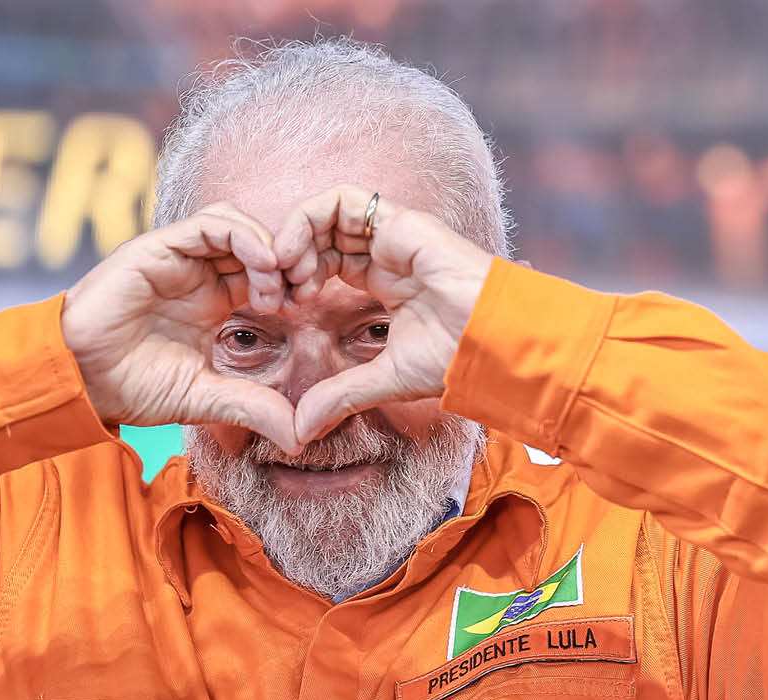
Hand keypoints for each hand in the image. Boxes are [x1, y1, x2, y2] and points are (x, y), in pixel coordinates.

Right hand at [60, 205, 300, 452]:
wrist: (78, 379)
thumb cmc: (132, 387)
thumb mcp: (206, 398)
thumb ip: (251, 407)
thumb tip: (299, 437)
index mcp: (214, 301)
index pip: (266, 273)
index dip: (292, 283)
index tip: (308, 308)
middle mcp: (198, 274)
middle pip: (257, 243)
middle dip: (289, 261)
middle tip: (304, 292)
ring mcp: (178, 258)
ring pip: (237, 225)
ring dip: (270, 248)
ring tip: (280, 286)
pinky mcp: (157, 247)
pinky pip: (210, 224)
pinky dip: (245, 237)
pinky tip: (263, 267)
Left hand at [271, 185, 491, 442]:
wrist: (493, 340)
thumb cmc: (457, 358)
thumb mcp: (384, 379)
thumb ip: (341, 395)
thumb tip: (300, 431)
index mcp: (385, 283)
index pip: (326, 264)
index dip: (295, 281)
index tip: (281, 310)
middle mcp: (387, 254)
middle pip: (320, 237)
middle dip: (286, 260)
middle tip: (274, 293)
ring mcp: (391, 234)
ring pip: (325, 213)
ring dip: (293, 238)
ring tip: (284, 273)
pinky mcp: (398, 221)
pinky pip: (340, 201)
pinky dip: (306, 219)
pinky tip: (294, 254)